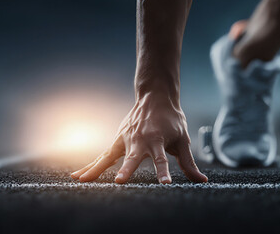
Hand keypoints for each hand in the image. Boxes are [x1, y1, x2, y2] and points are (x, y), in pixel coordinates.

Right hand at [70, 93, 207, 183]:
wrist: (155, 97)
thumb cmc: (172, 120)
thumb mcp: (183, 140)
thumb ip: (188, 163)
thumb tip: (201, 180)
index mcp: (157, 139)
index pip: (162, 159)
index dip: (164, 171)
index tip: (166, 183)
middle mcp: (139, 140)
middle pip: (132, 158)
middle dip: (126, 169)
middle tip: (120, 181)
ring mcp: (125, 140)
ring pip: (109, 157)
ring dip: (96, 169)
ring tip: (83, 181)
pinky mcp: (117, 141)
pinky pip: (102, 157)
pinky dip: (91, 166)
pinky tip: (78, 177)